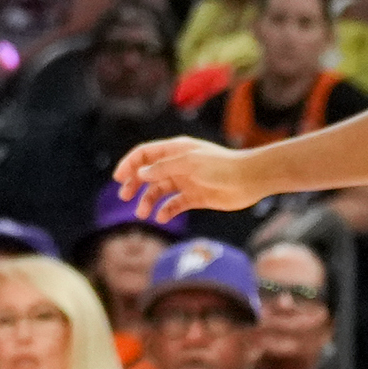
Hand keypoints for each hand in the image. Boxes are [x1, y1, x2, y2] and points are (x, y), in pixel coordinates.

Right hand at [114, 136, 258, 222]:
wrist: (249, 180)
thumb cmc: (220, 166)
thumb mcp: (189, 163)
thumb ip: (163, 168)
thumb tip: (140, 174)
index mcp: (175, 150)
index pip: (145, 154)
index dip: (130, 164)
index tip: (118, 178)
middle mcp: (178, 165)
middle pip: (149, 173)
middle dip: (135, 184)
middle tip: (125, 197)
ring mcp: (186, 181)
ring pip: (160, 190)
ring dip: (149, 201)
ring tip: (142, 214)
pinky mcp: (196, 197)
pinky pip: (175, 204)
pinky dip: (166, 211)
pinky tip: (162, 218)